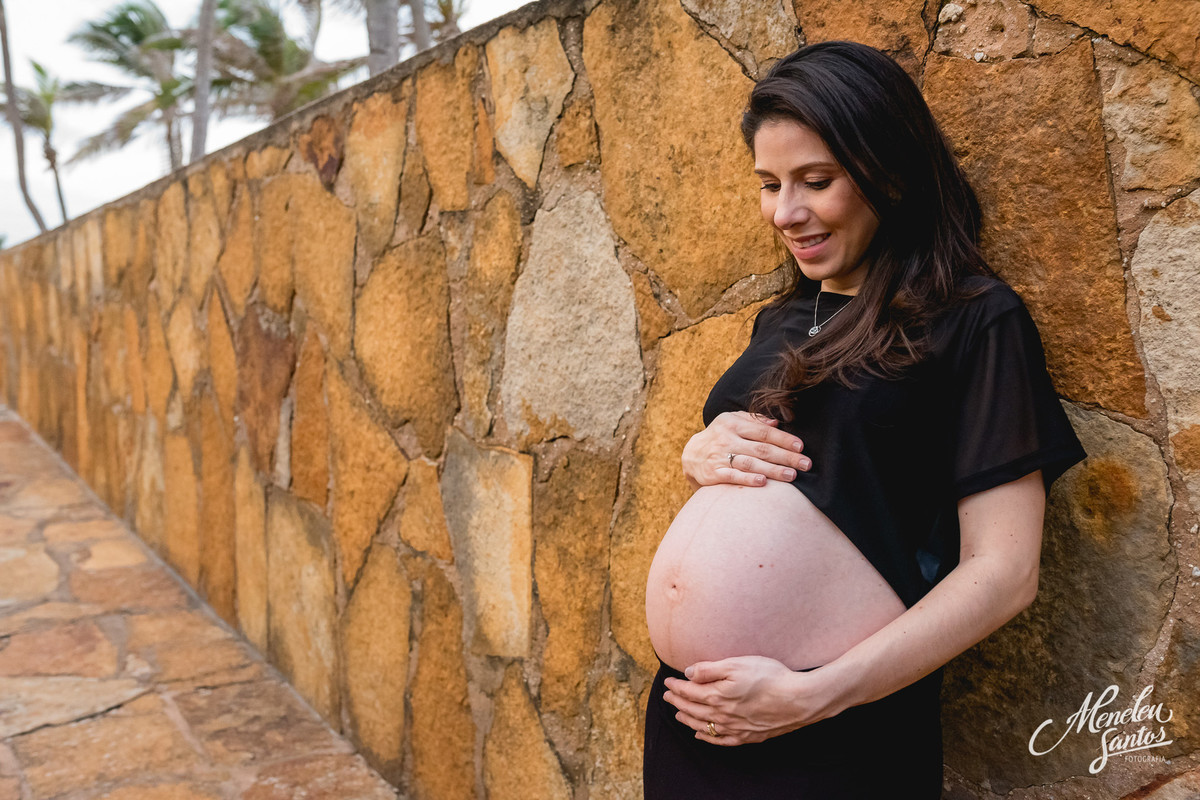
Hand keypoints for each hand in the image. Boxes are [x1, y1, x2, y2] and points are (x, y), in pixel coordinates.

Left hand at [662, 656, 834, 745]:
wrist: (798, 699)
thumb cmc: (770, 677)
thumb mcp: (737, 664)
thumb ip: (710, 669)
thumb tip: (688, 672)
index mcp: (717, 695)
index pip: (689, 692)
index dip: (676, 687)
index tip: (668, 682)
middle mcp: (723, 715)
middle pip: (693, 710)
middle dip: (678, 702)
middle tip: (667, 697)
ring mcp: (735, 728)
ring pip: (704, 726)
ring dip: (688, 720)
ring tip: (677, 715)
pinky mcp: (748, 735)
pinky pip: (721, 740)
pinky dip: (708, 738)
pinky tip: (700, 735)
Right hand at [681, 411, 809, 488]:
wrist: (691, 455)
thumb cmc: (719, 436)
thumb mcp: (731, 421)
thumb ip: (753, 420)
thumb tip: (777, 421)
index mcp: (734, 424)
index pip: (764, 431)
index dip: (784, 439)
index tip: (800, 447)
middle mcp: (727, 439)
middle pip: (761, 449)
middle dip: (785, 457)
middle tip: (805, 464)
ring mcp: (719, 456)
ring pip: (750, 463)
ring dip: (772, 470)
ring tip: (791, 475)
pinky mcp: (713, 473)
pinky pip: (732, 476)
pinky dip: (748, 479)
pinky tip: (763, 482)